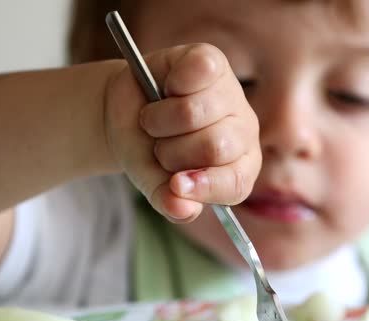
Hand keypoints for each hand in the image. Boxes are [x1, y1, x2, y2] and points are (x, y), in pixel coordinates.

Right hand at [104, 43, 260, 222]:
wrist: (125, 111)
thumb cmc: (147, 151)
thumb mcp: (153, 182)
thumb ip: (170, 202)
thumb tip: (183, 210)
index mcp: (239, 168)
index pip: (235, 182)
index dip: (205, 185)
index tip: (174, 184)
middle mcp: (243, 131)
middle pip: (213, 147)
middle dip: (171, 152)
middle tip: (160, 146)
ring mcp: (231, 94)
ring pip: (194, 112)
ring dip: (160, 120)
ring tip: (156, 120)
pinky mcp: (213, 61)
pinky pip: (197, 72)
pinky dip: (172, 82)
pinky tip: (167, 87)